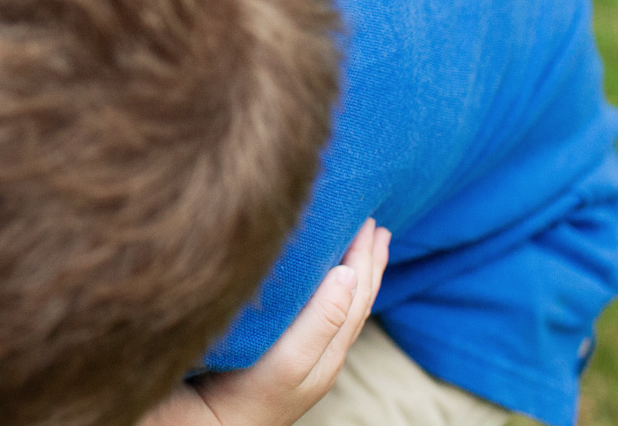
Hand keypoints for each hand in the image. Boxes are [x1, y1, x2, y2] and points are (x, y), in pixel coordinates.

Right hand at [144, 219, 390, 425]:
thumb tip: (348, 274)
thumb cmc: (243, 399)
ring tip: (364, 247)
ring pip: (342, 309)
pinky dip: (335, 290)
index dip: (364, 257)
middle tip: (374, 225)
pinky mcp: (285, 359)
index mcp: (326, 351)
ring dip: (356, 274)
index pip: (356, 295)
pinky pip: (324, 317)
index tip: (367, 219)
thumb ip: (319, 322)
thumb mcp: (286, 363)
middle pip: (356, 300)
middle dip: (367, 262)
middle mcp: (321, 355)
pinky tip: (326, 280)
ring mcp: (304, 359)